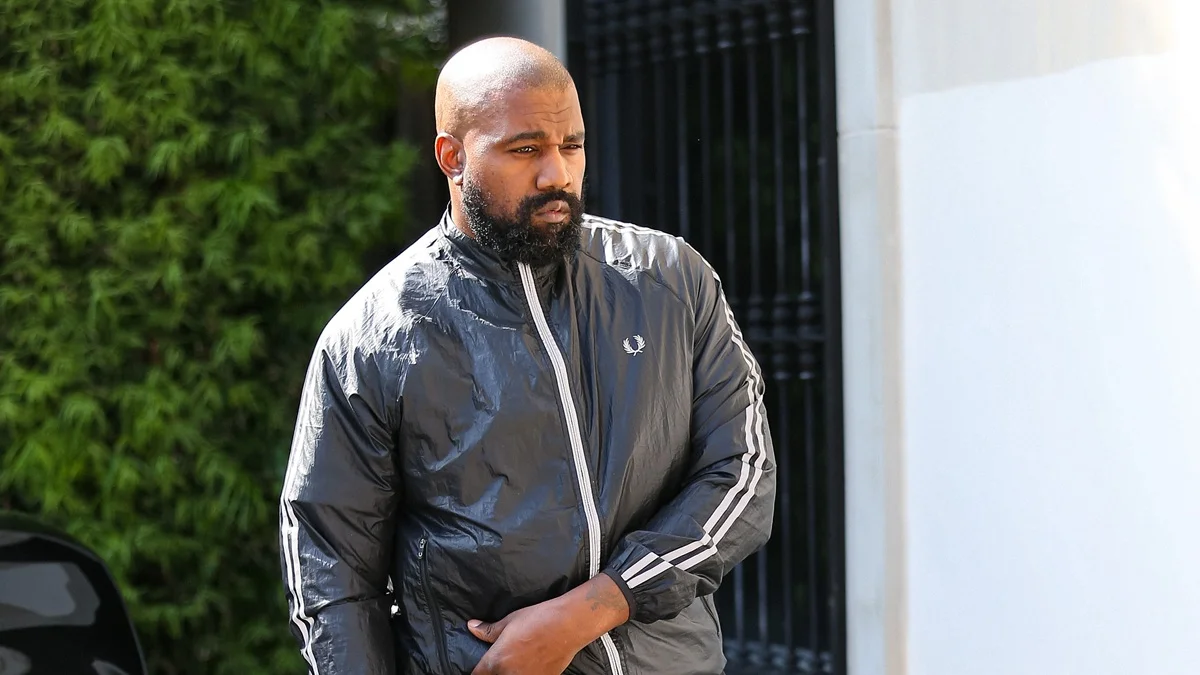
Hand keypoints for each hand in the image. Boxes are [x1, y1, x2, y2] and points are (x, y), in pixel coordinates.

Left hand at [468, 573, 629, 674]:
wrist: (568, 625)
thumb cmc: (538, 618)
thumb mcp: (510, 621)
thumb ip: (488, 630)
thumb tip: (471, 627)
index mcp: (496, 660)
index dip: (476, 671)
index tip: (480, 668)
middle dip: (494, 672)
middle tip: (500, 662)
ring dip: (510, 673)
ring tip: (517, 662)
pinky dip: (527, 673)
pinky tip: (530, 665)